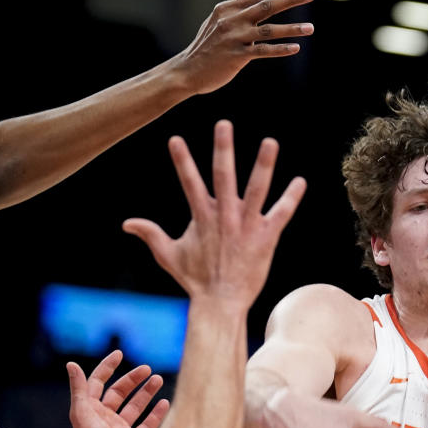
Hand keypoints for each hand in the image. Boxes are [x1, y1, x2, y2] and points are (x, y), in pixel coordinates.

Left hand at [66, 350, 169, 427]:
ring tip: (158, 380)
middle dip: (133, 379)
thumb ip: (79, 389)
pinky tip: (164, 403)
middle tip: (147, 369)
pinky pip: (147, 425)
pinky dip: (157, 414)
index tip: (119, 354)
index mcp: (90, 410)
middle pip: (120, 392)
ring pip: (136, 406)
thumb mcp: (81, 413)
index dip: (107, 368)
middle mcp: (105, 418)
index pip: (98, 383)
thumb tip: (71, 364)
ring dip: (147, 392)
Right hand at [123, 120, 304, 307]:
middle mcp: (225, 216)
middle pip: (223, 176)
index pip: (189, 182)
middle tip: (223, 124)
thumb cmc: (195, 279)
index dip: (181, 160)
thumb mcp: (168, 255)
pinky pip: (281, 213)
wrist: (221, 302)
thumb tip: (126, 223)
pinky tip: (301, 181)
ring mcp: (247, 225)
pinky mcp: (266, 237)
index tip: (175, 138)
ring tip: (270, 142)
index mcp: (202, 216)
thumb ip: (150, 234)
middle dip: (223, 149)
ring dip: (263, 165)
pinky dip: (291, 198)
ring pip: (257, 189)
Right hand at [172, 0, 314, 94]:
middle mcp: (231, 20)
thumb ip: (238, 0)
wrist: (188, 70)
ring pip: (268, 30)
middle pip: (266, 6)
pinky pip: (263, 51)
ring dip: (291, 29)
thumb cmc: (207, 44)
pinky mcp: (236, 56)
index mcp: (228, 8)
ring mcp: (234, 38)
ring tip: (311, 28)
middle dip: (290, 0)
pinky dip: (280, 49)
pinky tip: (295, 48)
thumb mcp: (220, 17)